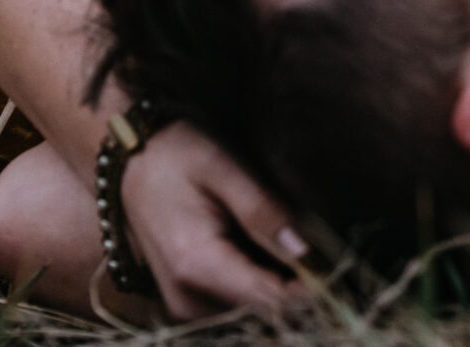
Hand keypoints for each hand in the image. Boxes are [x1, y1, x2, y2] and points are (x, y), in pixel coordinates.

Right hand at [122, 123, 308, 319]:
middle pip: (265, 314)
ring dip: (283, 289)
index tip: (338, 264)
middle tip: (323, 249)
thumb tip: (307, 253)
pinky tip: (268, 254)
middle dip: (301, 288)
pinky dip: (262, 286)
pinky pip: (238, 308)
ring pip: (255, 315)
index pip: (270, 302)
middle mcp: (188, 300)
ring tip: (293, 246)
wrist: (131, 162)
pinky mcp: (190, 305)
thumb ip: (264, 211)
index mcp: (197, 265)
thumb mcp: (224, 166)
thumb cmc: (178, 154)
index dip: (312, 290)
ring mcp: (186, 308)